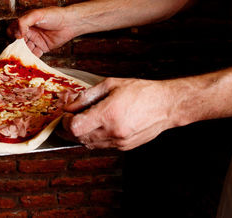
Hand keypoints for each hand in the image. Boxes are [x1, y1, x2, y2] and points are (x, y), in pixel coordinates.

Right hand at [7, 6, 76, 56]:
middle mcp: (29, 32)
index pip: (13, 30)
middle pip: (18, 41)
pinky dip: (31, 58)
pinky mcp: (43, 48)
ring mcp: (36, 40)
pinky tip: (30, 61)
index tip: (17, 38)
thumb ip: (23, 22)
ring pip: (26, 49)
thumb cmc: (53, 15)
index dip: (12, 34)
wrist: (70, 23)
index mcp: (26, 23)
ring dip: (23, 54)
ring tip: (22, 58)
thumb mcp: (36, 15)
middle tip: (17, 51)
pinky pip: (35, 54)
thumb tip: (16, 35)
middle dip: (17, 47)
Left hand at [61, 77, 179, 150]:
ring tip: (83, 122)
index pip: (75, 127)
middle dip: (69, 129)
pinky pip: (101, 146)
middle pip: (79, 138)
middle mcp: (113, 131)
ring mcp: (119, 142)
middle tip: (70, 119)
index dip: (65, 122)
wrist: (166, 106)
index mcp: (108, 114)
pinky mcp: (124, 147)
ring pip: (89, 144)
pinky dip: (94, 138)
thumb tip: (70, 106)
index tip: (66, 115)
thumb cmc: (141, 92)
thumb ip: (87, 96)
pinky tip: (97, 127)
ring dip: (81, 135)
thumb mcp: (111, 85)